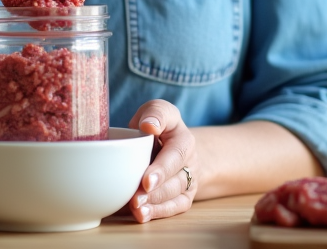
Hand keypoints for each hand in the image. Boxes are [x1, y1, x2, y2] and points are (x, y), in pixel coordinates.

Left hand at [127, 100, 198, 222]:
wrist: (172, 145)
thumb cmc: (159, 125)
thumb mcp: (158, 110)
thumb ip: (155, 114)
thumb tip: (149, 126)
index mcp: (184, 140)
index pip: (176, 155)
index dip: (161, 169)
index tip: (146, 180)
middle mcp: (190, 162)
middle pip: (175, 180)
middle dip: (155, 191)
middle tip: (136, 198)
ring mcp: (188, 181)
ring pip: (174, 196)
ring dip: (155, 204)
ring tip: (136, 208)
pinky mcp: (183, 196)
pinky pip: (175, 208)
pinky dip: (159, 213)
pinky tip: (142, 215)